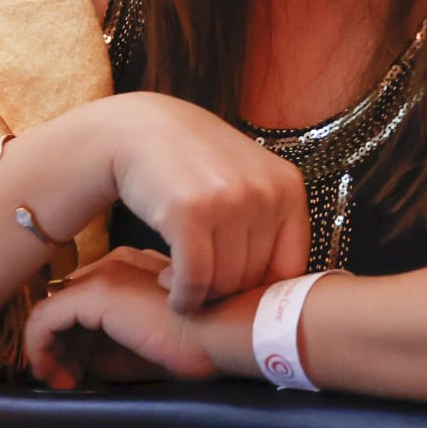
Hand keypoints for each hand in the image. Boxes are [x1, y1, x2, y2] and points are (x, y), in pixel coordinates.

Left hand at [23, 247, 238, 388]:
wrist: (226, 331)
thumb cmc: (202, 342)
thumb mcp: (149, 349)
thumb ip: (116, 350)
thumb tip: (85, 364)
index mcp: (133, 270)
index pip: (87, 300)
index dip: (75, 338)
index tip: (78, 371)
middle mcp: (114, 264)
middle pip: (68, 303)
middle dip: (61, 345)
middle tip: (65, 380)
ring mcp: (104, 276)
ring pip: (54, 309)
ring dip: (49, 348)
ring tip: (57, 380)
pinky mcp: (96, 294)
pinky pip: (47, 318)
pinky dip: (40, 346)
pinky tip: (49, 372)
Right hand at [81, 93, 306, 311]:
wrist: (137, 129)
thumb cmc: (192, 161)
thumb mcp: (245, 179)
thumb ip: (268, 223)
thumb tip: (277, 289)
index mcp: (287, 185)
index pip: (289, 267)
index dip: (259, 289)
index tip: (233, 290)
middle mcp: (264, 191)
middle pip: (254, 278)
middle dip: (224, 292)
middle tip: (200, 286)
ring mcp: (228, 201)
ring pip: (224, 283)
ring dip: (201, 296)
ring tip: (183, 284)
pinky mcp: (189, 213)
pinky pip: (195, 279)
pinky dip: (184, 298)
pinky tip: (174, 295)